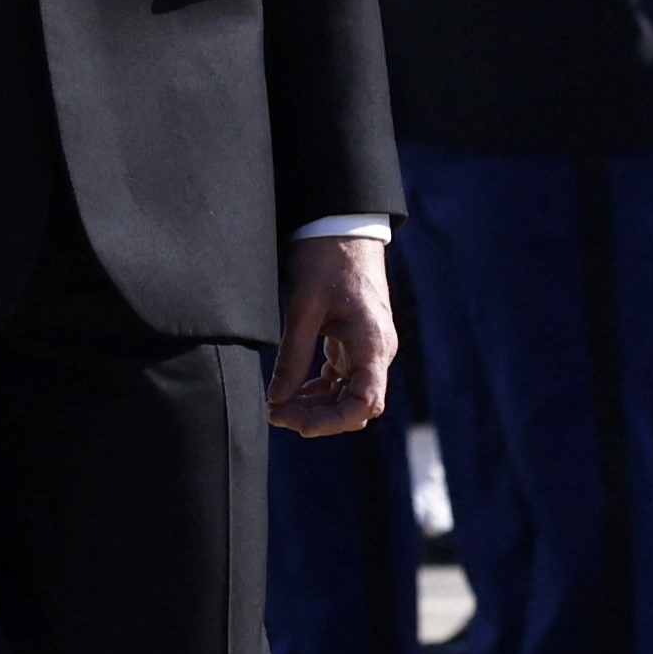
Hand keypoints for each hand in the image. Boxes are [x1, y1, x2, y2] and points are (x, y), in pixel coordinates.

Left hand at [266, 232, 394, 436]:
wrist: (342, 227)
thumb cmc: (327, 259)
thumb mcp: (303, 307)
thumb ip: (292, 356)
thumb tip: (277, 399)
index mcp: (373, 343)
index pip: (364, 402)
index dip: (333, 422)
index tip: (298, 426)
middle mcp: (377, 351)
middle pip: (355, 405)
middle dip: (317, 417)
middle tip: (275, 414)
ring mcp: (367, 348)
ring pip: (347, 395)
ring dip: (315, 406)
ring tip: (277, 406)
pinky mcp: (354, 343)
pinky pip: (341, 379)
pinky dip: (318, 390)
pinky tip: (291, 392)